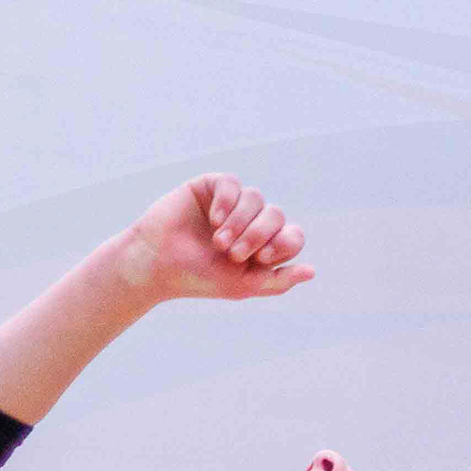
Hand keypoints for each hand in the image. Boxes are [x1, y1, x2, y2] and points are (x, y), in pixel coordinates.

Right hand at [116, 175, 310, 303]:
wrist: (157, 264)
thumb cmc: (199, 278)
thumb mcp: (244, 286)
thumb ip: (279, 281)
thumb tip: (312, 272)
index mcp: (263, 245)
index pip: (292, 236)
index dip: (283, 244)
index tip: (261, 259)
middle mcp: (251, 221)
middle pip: (276, 215)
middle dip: (259, 235)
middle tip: (234, 253)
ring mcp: (232, 202)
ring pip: (256, 198)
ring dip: (241, 222)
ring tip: (219, 242)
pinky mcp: (211, 186)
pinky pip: (232, 183)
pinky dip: (227, 201)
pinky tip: (214, 219)